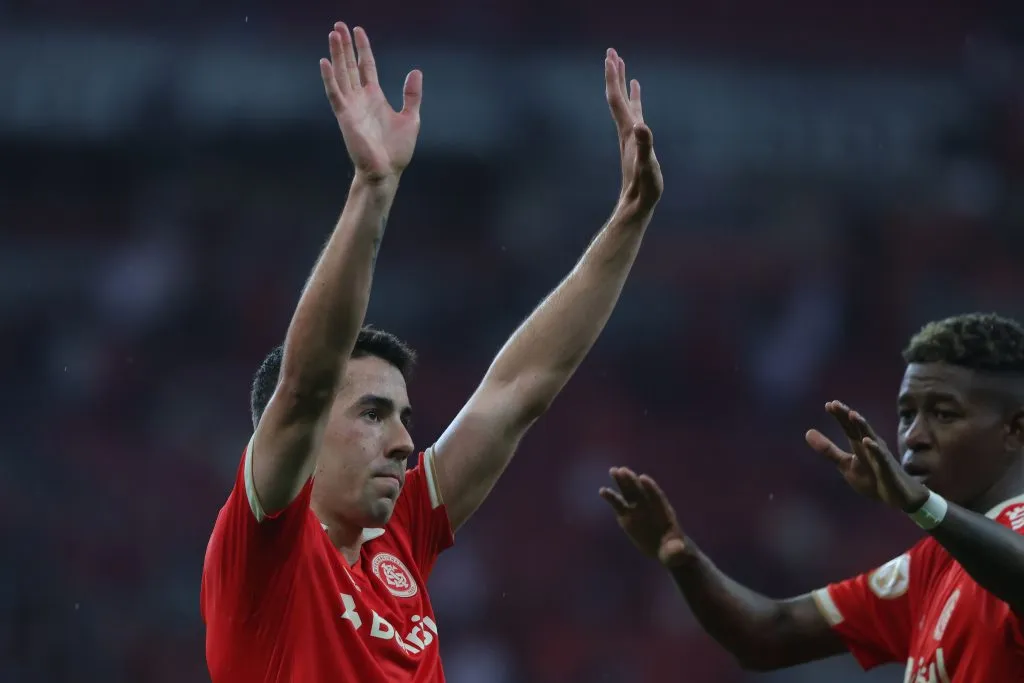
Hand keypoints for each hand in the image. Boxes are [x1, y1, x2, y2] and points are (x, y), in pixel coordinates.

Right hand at [320, 24, 422, 182]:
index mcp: (374, 97)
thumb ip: (411, 95)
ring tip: (333, 34)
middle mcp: (360, 98)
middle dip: (345, 45)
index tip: (358, 30)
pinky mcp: (345, 117)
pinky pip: (335, 94)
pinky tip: (324, 62)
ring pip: (341, 74)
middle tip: (338, 25)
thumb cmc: (397, 150)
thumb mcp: (411, 118)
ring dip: (336, 55)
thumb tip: (415, 71)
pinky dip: (329, 78)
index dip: (363, 48)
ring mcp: (351, 106)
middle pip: (350, 65)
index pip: (367, 66)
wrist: (387, 171)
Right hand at [600, 467, 688, 566]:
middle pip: (640, 491)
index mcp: (663, 513)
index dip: (651, 488)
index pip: (657, 497)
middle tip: (623, 470)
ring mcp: (637, 511)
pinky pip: (618, 505)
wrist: (666, 549)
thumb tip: (678, 549)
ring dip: (622, 482)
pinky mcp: (627, 517)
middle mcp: (650, 508)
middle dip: (632, 481)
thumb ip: (675, 549)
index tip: (643, 478)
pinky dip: (611, 497)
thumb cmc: (673, 551)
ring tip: (613, 471)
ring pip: (628, 493)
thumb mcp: (675, 552)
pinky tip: (602, 490)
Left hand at [605, 49, 662, 216]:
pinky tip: (638, 101)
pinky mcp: (637, 145)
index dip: (614, 78)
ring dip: (623, 86)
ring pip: (625, 106)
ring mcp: (631, 137)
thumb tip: (642, 126)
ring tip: (625, 68)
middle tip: (612, 52)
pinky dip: (636, 103)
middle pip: (617, 98)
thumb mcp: (647, 166)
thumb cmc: (643, 188)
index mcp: (628, 131)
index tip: (611, 56)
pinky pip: (635, 117)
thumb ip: (645, 146)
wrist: (635, 205)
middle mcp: (626, 131)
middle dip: (615, 75)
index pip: (617, 99)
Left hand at [806, 401, 929, 511]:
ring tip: (852, 414)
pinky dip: (874, 449)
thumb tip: (807, 432)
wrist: (896, 497)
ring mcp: (880, 455)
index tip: (829, 405)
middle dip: (847, 415)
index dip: (840, 416)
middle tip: (835, 404)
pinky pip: (881, 457)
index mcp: (859, 444)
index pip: (848, 427)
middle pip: (858, 428)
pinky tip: (867, 441)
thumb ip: (828, 449)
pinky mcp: (887, 468)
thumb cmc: (871, 478)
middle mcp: (870, 445)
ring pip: (871, 438)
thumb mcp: (845, 464)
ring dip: (862, 426)